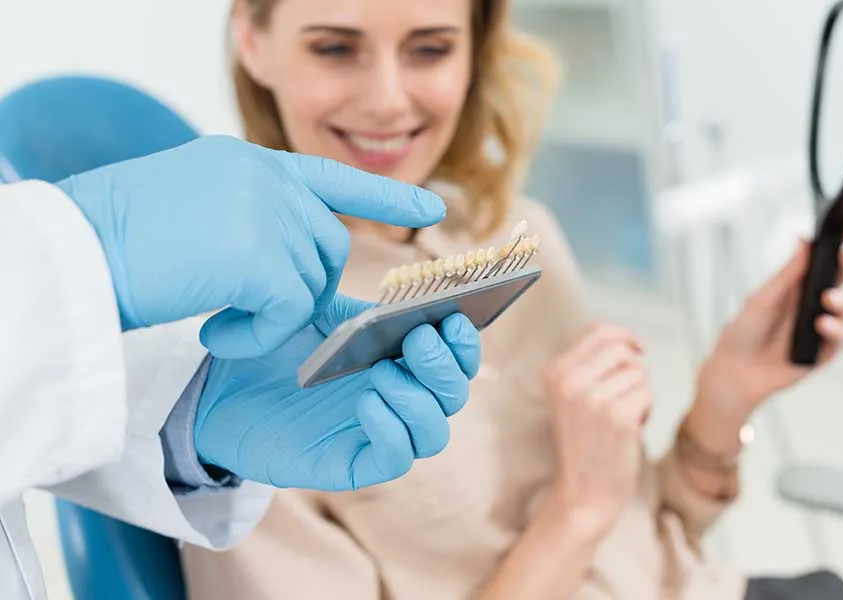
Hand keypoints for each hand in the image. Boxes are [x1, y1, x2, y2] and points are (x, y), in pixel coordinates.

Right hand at [56, 135, 445, 357]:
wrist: (69, 256)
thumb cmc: (119, 241)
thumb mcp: (193, 206)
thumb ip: (250, 213)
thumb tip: (294, 243)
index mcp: (248, 163)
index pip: (330, 177)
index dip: (383, 197)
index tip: (430, 208)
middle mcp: (262, 177)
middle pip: (325, 244)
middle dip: (303, 285)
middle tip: (248, 306)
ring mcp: (262, 210)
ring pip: (310, 280)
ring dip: (271, 314)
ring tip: (215, 317)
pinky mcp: (256, 253)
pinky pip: (290, 309)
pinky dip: (259, 333)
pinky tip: (216, 331)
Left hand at [193, 294, 480, 490]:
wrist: (222, 385)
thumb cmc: (279, 347)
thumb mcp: (324, 317)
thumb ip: (367, 312)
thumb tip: (408, 300)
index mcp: (402, 361)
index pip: (456, 358)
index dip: (464, 342)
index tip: (453, 317)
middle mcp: (401, 399)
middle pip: (453, 395)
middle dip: (443, 368)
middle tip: (416, 340)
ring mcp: (381, 434)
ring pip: (433, 432)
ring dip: (419, 401)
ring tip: (381, 374)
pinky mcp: (354, 464)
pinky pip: (395, 458)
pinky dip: (391, 431)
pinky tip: (366, 403)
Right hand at [542, 324, 651, 534]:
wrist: (584, 492)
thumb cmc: (585, 443)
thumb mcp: (571, 397)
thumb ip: (588, 365)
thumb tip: (627, 339)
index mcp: (554, 373)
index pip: (597, 331)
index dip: (623, 336)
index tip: (636, 349)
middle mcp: (569, 382)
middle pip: (621, 348)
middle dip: (633, 368)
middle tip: (626, 394)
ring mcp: (593, 399)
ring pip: (638, 372)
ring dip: (639, 393)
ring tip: (623, 417)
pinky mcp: (618, 417)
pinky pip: (648, 393)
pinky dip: (646, 410)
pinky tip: (631, 429)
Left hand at [697, 220, 842, 423]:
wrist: (735, 371)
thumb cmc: (743, 332)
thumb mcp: (763, 298)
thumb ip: (787, 274)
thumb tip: (804, 241)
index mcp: (796, 286)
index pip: (824, 259)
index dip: (841, 240)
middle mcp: (812, 304)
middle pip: (840, 279)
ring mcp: (820, 327)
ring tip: (828, 299)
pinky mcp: (823, 351)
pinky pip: (839, 337)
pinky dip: (834, 329)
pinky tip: (821, 325)